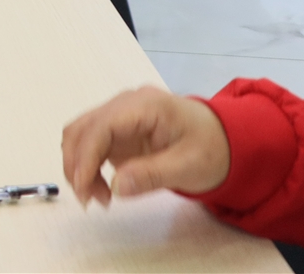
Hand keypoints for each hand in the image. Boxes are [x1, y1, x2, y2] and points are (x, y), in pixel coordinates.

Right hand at [61, 87, 230, 206]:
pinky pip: (89, 144)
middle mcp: (124, 104)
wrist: (226, 140)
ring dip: (79, 166)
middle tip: (91, 200)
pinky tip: (102, 187)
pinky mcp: (116, 130)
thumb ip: (152, 174)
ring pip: (79, 136)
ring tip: (99, 197)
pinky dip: (87, 166)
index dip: (86, 157)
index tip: (83, 189)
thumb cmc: (212, 149)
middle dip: (77, 165)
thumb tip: (116, 187)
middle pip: (82, 128)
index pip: (101, 126)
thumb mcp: (190, 166)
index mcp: (145, 105)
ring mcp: (118, 115)